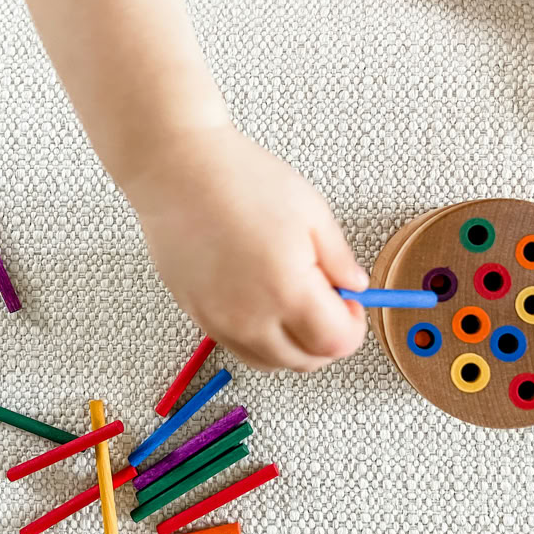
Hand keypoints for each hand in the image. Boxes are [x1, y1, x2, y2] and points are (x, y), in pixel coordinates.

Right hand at [126, 125, 368, 370]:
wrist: (179, 170)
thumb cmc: (240, 180)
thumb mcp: (312, 211)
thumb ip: (339, 259)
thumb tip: (354, 286)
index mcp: (288, 292)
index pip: (336, 343)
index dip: (354, 327)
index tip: (352, 304)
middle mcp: (251, 319)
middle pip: (305, 363)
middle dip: (328, 340)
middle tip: (329, 303)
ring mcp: (219, 322)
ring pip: (270, 362)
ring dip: (294, 345)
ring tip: (294, 302)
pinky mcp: (197, 315)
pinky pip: (238, 347)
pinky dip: (261, 339)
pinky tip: (264, 303)